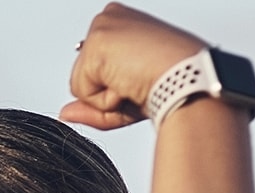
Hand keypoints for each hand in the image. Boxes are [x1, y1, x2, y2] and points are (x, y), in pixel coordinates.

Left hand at [61, 3, 210, 129]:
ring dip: (107, 97)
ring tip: (136, 83)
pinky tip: (130, 83)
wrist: (189, 79)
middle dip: (107, 92)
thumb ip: (92, 104)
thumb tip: (65, 113)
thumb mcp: (128, 94)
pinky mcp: (95, 45)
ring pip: (81, 86)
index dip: (115, 85)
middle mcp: (109, 18)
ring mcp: (101, 29)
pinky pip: (84, 93)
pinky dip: (106, 100)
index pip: (95, 67)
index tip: (141, 78)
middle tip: (139, 83)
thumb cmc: (174, 81)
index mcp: (121, 23)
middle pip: (84, 75)